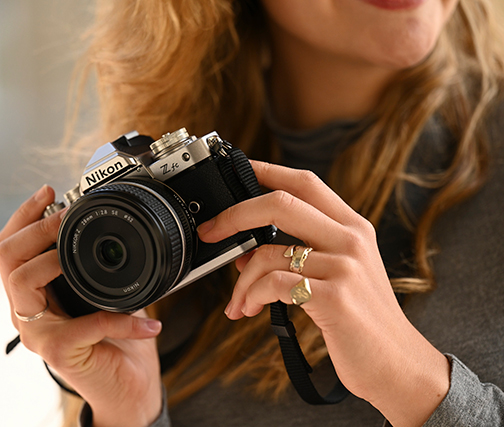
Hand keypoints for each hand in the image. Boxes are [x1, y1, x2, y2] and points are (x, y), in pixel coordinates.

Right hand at [0, 185, 162, 426]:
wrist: (126, 387)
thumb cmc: (114, 338)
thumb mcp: (103, 293)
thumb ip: (95, 266)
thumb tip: (110, 227)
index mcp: (34, 293)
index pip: (9, 247)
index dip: (24, 216)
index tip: (48, 191)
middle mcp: (26, 311)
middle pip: (7, 257)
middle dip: (36, 227)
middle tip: (64, 213)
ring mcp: (37, 333)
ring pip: (21, 281)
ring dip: (53, 259)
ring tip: (84, 256)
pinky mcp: (56, 353)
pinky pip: (84, 325)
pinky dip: (121, 320)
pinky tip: (148, 322)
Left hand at [197, 162, 449, 426]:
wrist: (399, 366)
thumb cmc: (363, 321)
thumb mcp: (341, 274)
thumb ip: (301, 255)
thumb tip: (246, 253)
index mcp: (353, 227)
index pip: (305, 182)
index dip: (266, 171)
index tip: (237, 170)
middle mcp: (351, 239)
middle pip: (280, 203)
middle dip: (234, 215)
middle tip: (210, 231)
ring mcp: (344, 266)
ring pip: (268, 253)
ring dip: (241, 280)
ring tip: (240, 301)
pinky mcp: (335, 297)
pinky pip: (273, 284)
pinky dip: (252, 295)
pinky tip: (251, 310)